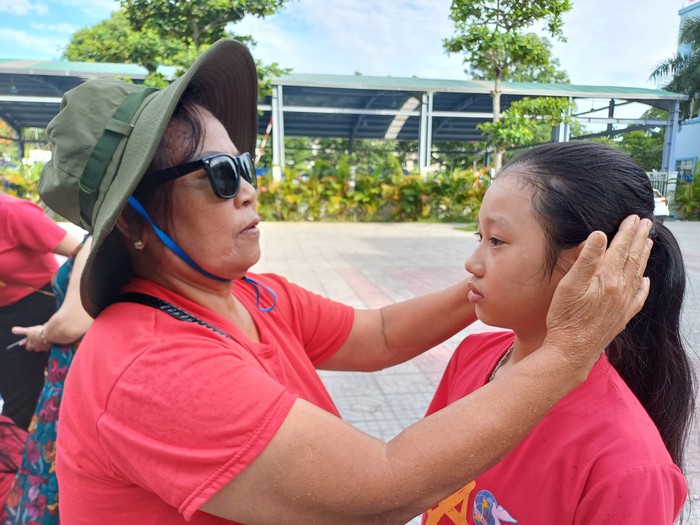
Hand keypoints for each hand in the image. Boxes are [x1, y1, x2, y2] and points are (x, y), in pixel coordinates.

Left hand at [11, 325, 50, 351]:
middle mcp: (37, 348)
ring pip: (42, 348)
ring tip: (42, 341)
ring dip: (41, 345)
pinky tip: (49, 341)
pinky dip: (48, 344)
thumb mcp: (28, 330)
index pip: (27, 348)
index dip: (27, 344)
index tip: (26, 342)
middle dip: (34, 346)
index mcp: (31, 345)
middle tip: (35, 341)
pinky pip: (48, 347)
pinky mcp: (51, 346)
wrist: (50, 333)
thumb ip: (20, 331)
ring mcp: (44, 348)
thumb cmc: (39, 332)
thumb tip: (13, 330)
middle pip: (35, 349)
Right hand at [544, 215, 651, 371]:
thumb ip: (586, 259)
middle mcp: (621, 289)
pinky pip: (638, 297)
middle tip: (646, 223)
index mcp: (608, 278)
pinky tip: (646, 281)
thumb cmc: (566, 318)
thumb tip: (599, 235)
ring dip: (644, 256)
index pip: (621, 249)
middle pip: (633, 258)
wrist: (572, 350)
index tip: (633, 218)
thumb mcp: (570, 285)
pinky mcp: (622, 316)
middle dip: (639, 239)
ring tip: (649, 243)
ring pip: (638, 274)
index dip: (627, 232)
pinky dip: (644, 286)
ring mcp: (624, 304)